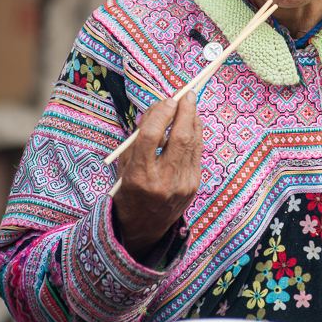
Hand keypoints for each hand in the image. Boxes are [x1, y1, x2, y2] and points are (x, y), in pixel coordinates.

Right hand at [112, 92, 202, 260]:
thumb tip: (160, 107)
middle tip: (187, 94)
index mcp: (138, 175)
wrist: (143, 227)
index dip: (161, 113)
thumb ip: (140, 136)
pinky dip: (196, 135)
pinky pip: (197, 153)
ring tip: (190, 104)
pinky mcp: (194, 186)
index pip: (151, 136)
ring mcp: (181, 185)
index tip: (168, 100)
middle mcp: (162, 180)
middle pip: (179, 137)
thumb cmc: (129, 190)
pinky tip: (192, 124)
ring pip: (192, 143)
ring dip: (193, 119)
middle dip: (186, 111)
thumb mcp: (125, 164)